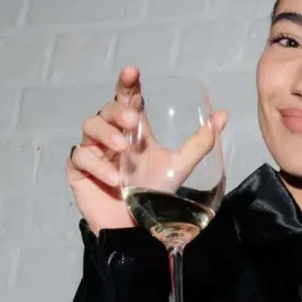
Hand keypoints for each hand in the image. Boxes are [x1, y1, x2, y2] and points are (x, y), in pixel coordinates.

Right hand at [67, 66, 227, 235]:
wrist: (138, 228)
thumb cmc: (155, 194)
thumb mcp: (180, 165)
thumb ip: (200, 142)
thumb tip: (223, 115)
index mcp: (134, 130)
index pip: (127, 98)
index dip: (127, 83)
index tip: (133, 72)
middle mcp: (112, 136)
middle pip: (107, 109)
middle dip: (119, 110)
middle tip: (133, 120)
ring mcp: (93, 151)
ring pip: (90, 126)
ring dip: (106, 133)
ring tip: (123, 148)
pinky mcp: (78, 170)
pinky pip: (80, 156)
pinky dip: (97, 165)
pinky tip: (114, 178)